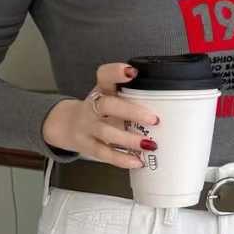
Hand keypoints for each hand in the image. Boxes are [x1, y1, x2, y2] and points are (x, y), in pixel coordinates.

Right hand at [41, 61, 159, 165]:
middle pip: (107, 105)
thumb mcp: (109, 98)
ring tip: (148, 144)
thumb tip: (167, 108)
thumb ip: (130, 99)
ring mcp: (88, 127)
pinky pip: (104, 153)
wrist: (67, 125)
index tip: (132, 72)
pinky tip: (136, 161)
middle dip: (131, 112)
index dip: (115, 72)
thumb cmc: (98, 111)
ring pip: (106, 132)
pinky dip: (121, 158)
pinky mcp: (88, 145)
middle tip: (153, 119)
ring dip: (128, 139)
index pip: (104, 76)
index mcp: (101, 90)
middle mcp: (93, 106)